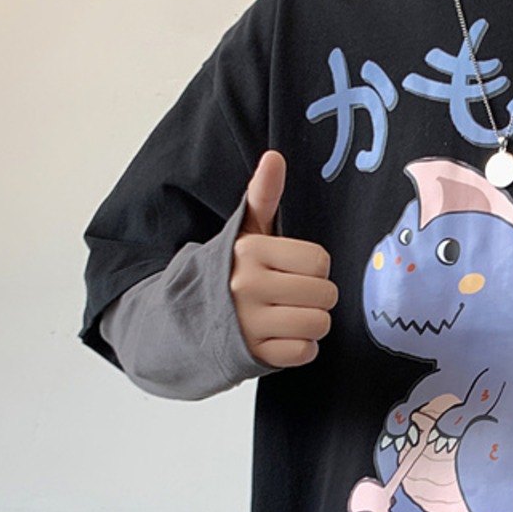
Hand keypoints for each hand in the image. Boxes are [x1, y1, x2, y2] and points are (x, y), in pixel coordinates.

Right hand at [229, 150, 338, 367]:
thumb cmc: (230, 271)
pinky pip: (304, 352)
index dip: (314, 268)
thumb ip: (263, 196)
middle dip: (316, 297)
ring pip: (319, 324)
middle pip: (325, 294)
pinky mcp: (253, 354)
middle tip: (293, 296)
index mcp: (251, 251)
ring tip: (288, 316)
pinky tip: (281, 338)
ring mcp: (249, 323)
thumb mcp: (245, 233)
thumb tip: (275, 157)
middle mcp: (248, 286)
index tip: (294, 270)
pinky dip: (300, 348)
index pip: (320, 261)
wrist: (186, 319)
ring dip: (311, 324)